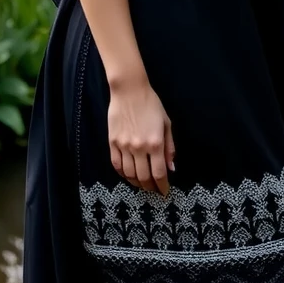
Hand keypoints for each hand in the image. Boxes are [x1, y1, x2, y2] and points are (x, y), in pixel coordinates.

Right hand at [108, 80, 174, 195]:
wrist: (129, 90)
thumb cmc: (151, 104)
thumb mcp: (166, 124)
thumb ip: (169, 147)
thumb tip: (171, 168)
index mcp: (155, 143)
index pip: (159, 173)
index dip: (162, 186)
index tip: (164, 192)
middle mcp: (139, 147)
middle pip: (144, 177)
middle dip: (150, 188)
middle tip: (153, 190)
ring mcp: (124, 146)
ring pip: (129, 174)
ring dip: (136, 183)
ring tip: (142, 184)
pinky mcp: (112, 142)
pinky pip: (116, 165)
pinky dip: (122, 174)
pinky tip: (128, 175)